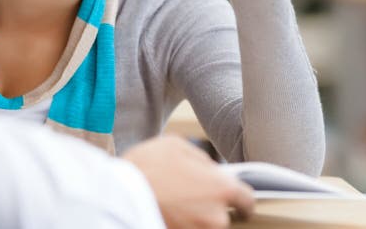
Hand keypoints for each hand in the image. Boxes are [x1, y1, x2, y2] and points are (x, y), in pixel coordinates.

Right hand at [122, 136, 253, 228]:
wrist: (117, 195)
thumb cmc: (147, 166)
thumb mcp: (177, 145)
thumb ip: (203, 159)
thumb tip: (212, 170)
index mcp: (222, 188)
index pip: (248, 200)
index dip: (242, 198)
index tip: (237, 201)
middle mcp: (217, 217)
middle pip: (225, 216)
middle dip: (212, 207)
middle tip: (189, 195)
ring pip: (206, 225)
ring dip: (196, 217)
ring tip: (174, 204)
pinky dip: (182, 223)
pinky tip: (168, 212)